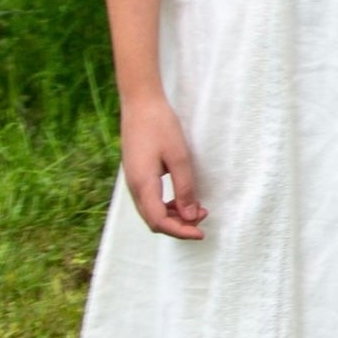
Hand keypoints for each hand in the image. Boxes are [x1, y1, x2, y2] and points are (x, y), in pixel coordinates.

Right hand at [121, 95, 206, 238]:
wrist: (140, 104)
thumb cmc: (160, 126)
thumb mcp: (179, 156)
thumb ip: (185, 187)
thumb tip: (191, 216)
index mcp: (143, 185)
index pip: (159, 222)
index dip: (181, 231)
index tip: (201, 233)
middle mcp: (135, 188)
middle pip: (154, 220)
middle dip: (179, 225)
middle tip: (204, 217)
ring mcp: (134, 182)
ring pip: (152, 211)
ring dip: (174, 215)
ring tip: (197, 208)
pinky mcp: (137, 175)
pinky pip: (150, 200)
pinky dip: (167, 205)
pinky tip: (182, 197)